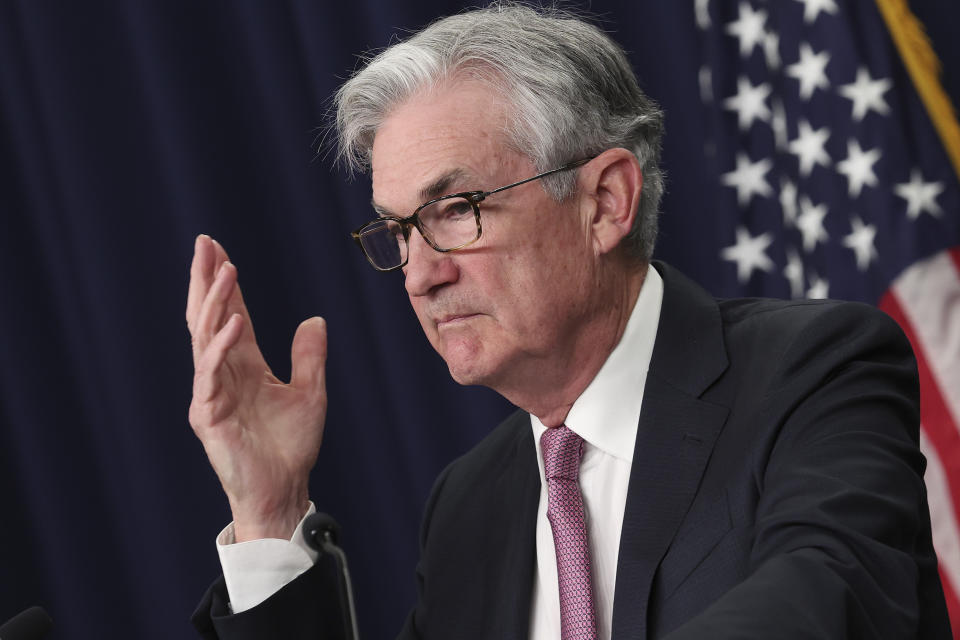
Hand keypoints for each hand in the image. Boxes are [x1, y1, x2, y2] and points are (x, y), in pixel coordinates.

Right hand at [186, 235, 326, 541]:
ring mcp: (212, 392)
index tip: (220, 251)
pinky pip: (212, 373)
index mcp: (244, 367)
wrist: (284, 489)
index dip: (227, 286)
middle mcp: (223, 374)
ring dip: (215, 303)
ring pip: (206, 337)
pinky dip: (221, 346)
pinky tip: (233, 323)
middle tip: (203, 243)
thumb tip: (315, 319)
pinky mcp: (209, 414)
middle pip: (209, 317)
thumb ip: (309, 357)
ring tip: (223, 269)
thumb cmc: (291, 447)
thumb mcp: (310, 393)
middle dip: (206, 280)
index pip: (231, 316)